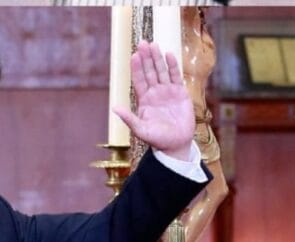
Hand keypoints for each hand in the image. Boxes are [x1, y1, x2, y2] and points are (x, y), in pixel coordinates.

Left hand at [114, 41, 194, 160]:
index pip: (139, 79)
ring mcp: (168, 92)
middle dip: (146, 58)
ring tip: (154, 45)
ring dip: (157, 58)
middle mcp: (155, 93)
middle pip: (149, 71)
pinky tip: (169, 55)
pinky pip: (175, 76)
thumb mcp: (141, 129)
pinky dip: (172, 66)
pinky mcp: (180, 93)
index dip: (137, 68)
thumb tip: (114, 108)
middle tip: (143, 43)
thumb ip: (128, 118)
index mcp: (144, 99)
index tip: (134, 55)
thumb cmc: (158, 139)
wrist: (176, 145)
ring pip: (161, 71)